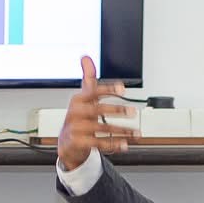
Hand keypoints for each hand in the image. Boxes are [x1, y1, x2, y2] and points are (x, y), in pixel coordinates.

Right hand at [57, 55, 138, 170]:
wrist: (68, 143)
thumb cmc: (79, 117)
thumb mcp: (83, 97)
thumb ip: (88, 78)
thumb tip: (86, 57)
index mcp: (78, 100)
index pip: (92, 91)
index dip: (107, 89)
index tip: (122, 88)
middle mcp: (76, 113)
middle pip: (97, 110)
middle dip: (116, 110)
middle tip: (133, 112)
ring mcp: (76, 129)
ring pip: (101, 129)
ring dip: (121, 131)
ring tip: (135, 132)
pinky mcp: (79, 143)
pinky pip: (98, 143)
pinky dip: (113, 144)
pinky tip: (125, 144)